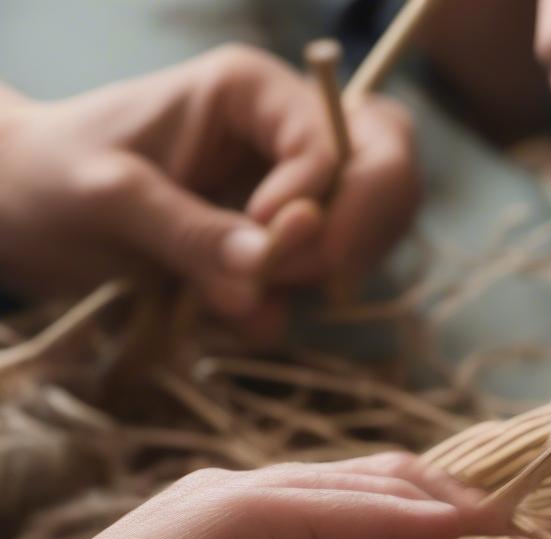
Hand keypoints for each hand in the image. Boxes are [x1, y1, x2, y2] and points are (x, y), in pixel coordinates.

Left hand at [0, 45, 417, 328]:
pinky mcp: (290, 241)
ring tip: (249, 293)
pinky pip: (337, 274)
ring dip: (330, 273)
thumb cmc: (56, 179)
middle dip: (358, 233)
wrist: (31, 212)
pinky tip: (241, 308)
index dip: (318, 205)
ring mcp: (299, 190)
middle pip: (389, 167)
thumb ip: (189, 232)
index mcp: (251, 93)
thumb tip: (262, 275)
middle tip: (296, 278)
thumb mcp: (110, 198)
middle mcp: (288, 134)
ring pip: (377, 225)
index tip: (263, 252)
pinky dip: (299, 303)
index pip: (335, 143)